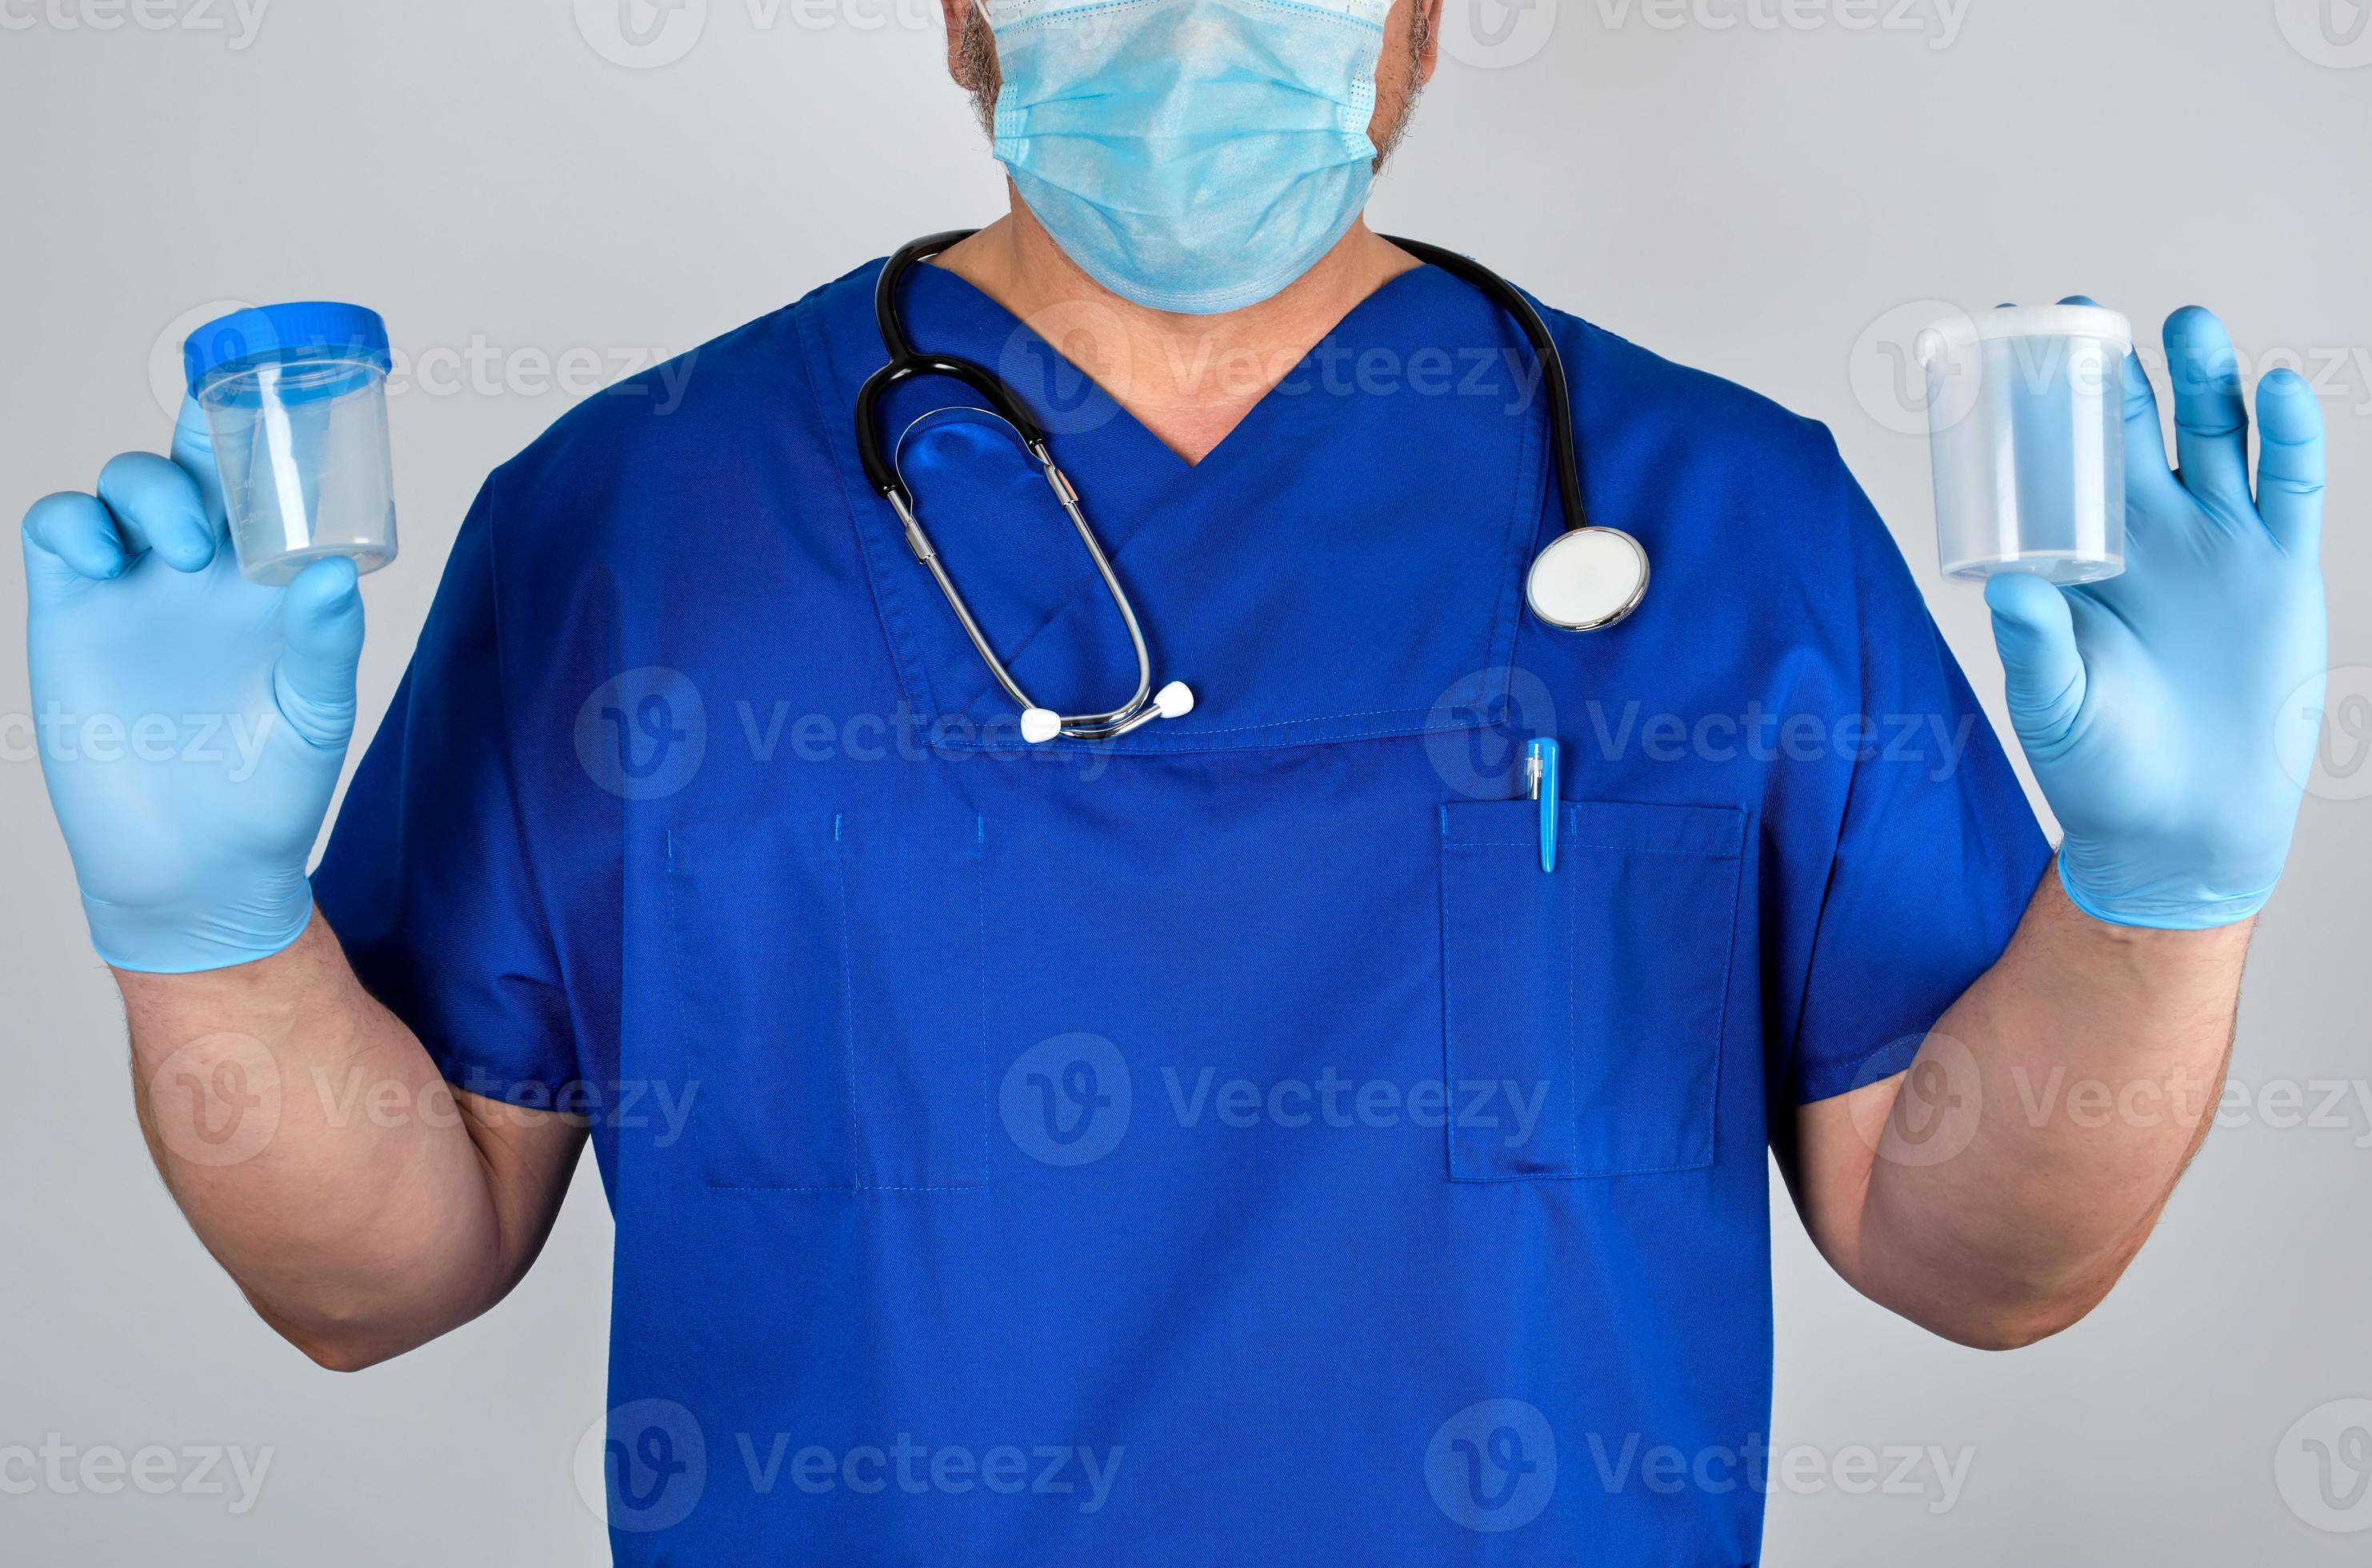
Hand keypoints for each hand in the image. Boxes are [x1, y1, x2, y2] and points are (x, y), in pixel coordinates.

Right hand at [22, 398, 365, 972]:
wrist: (194, 867)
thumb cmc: (269, 793)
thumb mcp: (313, 718)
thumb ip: (324, 645)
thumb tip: (332, 572)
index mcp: (273, 581)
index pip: (276, 483)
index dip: (279, 432)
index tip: (295, 397)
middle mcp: (206, 570)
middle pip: (196, 457)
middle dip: (205, 426)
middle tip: (226, 469)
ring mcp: (137, 585)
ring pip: (127, 482)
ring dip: (150, 487)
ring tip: (183, 549)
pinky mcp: (74, 613)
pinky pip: (60, 529)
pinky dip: (77, 521)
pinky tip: (109, 561)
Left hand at [1986, 304, 2327, 929]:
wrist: (2180, 824)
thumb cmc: (2100, 766)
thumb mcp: (2056, 704)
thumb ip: (2035, 647)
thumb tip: (2009, 585)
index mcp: (2082, 553)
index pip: (2054, 458)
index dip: (2038, 403)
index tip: (2009, 342)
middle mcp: (2149, 533)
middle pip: (2132, 425)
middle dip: (2113, 367)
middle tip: (2085, 309)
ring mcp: (2219, 543)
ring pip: (2217, 435)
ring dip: (2206, 378)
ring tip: (2188, 324)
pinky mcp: (2282, 567)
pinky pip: (2291, 483)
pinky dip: (2291, 432)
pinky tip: (2278, 386)